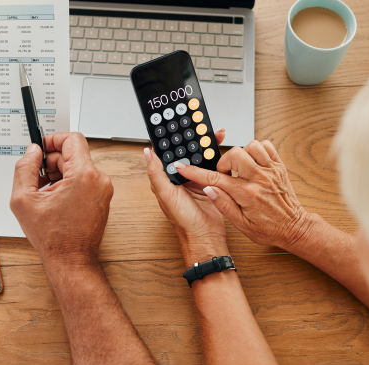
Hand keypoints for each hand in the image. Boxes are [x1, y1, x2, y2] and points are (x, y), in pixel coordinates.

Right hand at [10, 132, 113, 265]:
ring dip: (59, 174)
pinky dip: (68, 184)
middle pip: (73, 154)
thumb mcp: (24, 199)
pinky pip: (84, 180)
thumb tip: (32, 152)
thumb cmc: (54, 237)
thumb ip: (25, 168)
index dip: (53, 139)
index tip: (41, 148)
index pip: (72, 139)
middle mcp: (99, 180)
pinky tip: (55, 200)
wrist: (71, 260)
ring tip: (44, 193)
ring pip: (78, 167)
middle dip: (52, 162)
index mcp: (84, 175)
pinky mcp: (103, 198)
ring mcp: (103, 190)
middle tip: (37, 177)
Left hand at [145, 129, 228, 260]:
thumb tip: (147, 153)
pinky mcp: (210, 184)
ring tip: (214, 134)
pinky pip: (214, 167)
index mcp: (167, 178)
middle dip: (194, 139)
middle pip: (187, 152)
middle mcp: (181, 178)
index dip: (173, 139)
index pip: (168, 153)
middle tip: (201, 126)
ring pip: (201, 157)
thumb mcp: (166, 194)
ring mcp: (196, 180)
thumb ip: (156, 173)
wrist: (206, 236)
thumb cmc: (184, 220)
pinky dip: (218, 158)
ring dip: (207, 146)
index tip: (178, 125)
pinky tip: (221, 150)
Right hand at [173, 140, 311, 249]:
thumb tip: (208, 189)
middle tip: (226, 174)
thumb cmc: (268, 229)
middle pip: (234, 154)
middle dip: (224, 161)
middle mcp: (260, 179)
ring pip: (251, 145)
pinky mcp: (279, 167)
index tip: (183, 167)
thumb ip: (223, 205)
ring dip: (241, 153)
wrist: (294, 228)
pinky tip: (253, 162)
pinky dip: (257, 149)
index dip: (195, 172)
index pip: (215, 178)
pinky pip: (266, 146)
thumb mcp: (241, 225)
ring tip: (240, 168)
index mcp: (247, 194)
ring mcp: (271, 171)